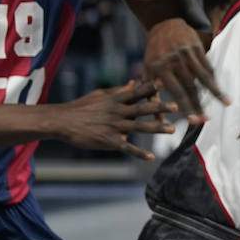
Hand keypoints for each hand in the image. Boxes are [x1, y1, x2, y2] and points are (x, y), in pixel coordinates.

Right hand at [57, 80, 173, 159]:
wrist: (63, 121)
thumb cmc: (82, 106)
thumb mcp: (101, 94)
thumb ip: (120, 90)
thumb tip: (134, 82)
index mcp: (116, 99)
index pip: (137, 92)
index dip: (150, 87)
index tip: (164, 83)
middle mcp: (117, 111)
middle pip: (142, 108)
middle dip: (160, 107)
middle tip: (177, 106)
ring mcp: (114, 126)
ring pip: (139, 126)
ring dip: (156, 128)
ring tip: (172, 129)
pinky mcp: (108, 140)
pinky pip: (126, 147)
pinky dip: (139, 152)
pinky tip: (151, 157)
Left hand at [143, 18, 228, 122]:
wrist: (164, 24)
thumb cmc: (154, 52)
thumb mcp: (148, 71)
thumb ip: (151, 94)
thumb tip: (158, 118)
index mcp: (160, 67)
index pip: (176, 91)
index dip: (185, 107)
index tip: (192, 121)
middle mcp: (175, 60)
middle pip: (191, 86)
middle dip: (199, 104)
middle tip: (206, 119)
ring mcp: (187, 52)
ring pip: (204, 76)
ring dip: (215, 92)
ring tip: (226, 103)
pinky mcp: (197, 47)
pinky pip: (208, 66)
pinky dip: (214, 79)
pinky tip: (220, 90)